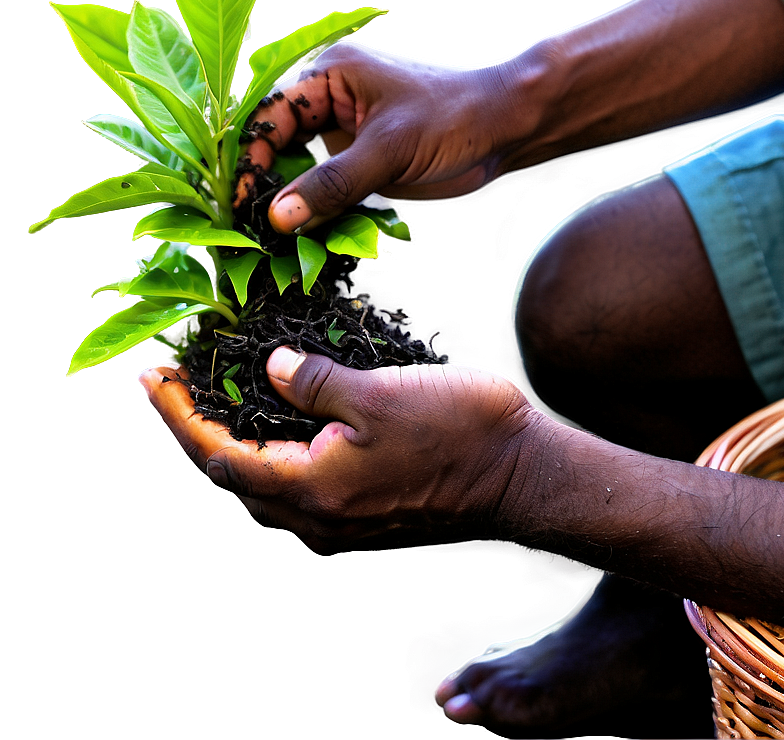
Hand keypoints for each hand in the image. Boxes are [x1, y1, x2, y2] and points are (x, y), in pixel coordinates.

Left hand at [139, 349, 538, 553]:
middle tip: (186, 388)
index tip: (157, 384)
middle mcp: (321, 517)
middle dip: (204, 431)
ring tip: (224, 401)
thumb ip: (316, 382)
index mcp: (315, 490)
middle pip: (238, 477)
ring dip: (239, 444)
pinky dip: (276, 454)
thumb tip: (275, 369)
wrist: (519, 473)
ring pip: (268, 485)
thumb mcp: (379, 394)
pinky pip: (301, 487)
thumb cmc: (458, 434)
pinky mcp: (366, 513)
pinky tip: (282, 424)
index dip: (183, 419)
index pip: (222, 457)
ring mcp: (344, 522)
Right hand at [235, 42, 536, 232]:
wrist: (503, 132)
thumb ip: (334, 182)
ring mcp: (348, 137)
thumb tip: (280, 215)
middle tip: (251, 224)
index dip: (253, 156)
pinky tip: (310, 236)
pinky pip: (331, 190)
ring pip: (305, 172)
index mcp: (330, 77)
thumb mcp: (388, 149)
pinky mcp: (365, 165)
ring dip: (294, 203)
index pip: (273, 115)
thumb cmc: (452, 118)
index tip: (242, 198)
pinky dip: (321, 212)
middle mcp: (332, 104)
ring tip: (275, 238)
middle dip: (268, 183)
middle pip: (282, 145)